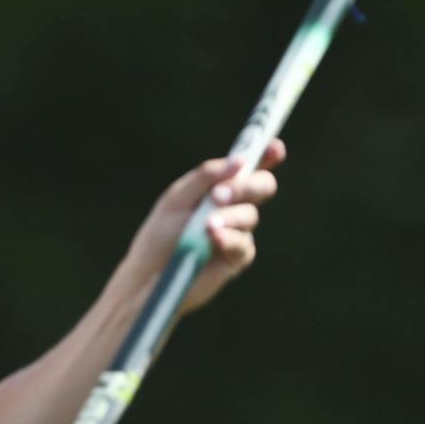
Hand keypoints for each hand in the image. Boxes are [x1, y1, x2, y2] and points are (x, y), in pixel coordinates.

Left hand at [120, 140, 285, 313]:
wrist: (149, 276)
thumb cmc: (160, 234)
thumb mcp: (177, 198)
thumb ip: (206, 177)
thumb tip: (240, 160)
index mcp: (219, 186)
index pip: (250, 166)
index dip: (267, 155)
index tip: (275, 147)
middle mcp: (233, 206)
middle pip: (261, 186)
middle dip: (247, 185)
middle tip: (220, 195)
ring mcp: (238, 231)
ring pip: (251, 215)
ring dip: (230, 216)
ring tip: (206, 225)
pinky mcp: (237, 257)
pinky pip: (244, 243)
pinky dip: (229, 238)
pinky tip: (213, 239)